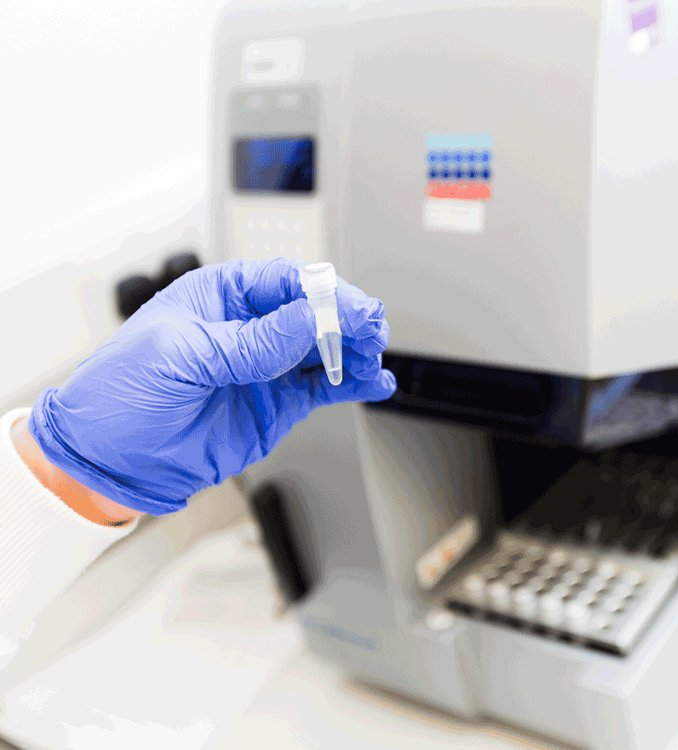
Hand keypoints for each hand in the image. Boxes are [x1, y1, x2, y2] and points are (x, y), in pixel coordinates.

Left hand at [29, 258, 395, 514]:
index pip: (284, 282)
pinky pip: (322, 387)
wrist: (109, 462)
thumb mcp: (182, 357)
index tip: (346, 308)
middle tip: (371, 331)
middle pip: (314, 312)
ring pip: (325, 348)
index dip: (321, 292)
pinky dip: (350, 384)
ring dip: (354, 350)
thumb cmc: (121, 395)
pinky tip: (373, 381)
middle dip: (347, 319)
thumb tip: (308, 320)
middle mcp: (248, 327)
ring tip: (373, 358)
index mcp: (220, 298)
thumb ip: (250, 343)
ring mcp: (265, 367)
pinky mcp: (276, 403)